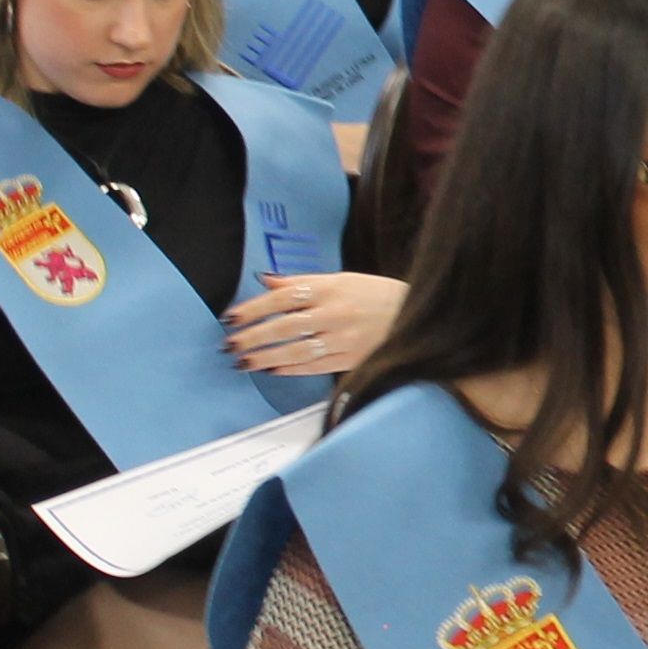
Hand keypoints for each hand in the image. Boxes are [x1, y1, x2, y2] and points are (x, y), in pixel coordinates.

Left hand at [222, 272, 404, 374]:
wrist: (417, 314)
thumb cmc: (376, 294)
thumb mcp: (342, 279)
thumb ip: (302, 281)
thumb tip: (267, 280)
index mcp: (330, 288)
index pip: (282, 298)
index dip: (254, 309)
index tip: (231, 318)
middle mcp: (335, 313)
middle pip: (284, 326)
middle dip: (253, 337)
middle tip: (231, 344)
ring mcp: (343, 338)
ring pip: (296, 350)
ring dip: (266, 357)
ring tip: (245, 362)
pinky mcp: (351, 358)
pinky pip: (315, 366)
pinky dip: (292, 369)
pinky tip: (273, 369)